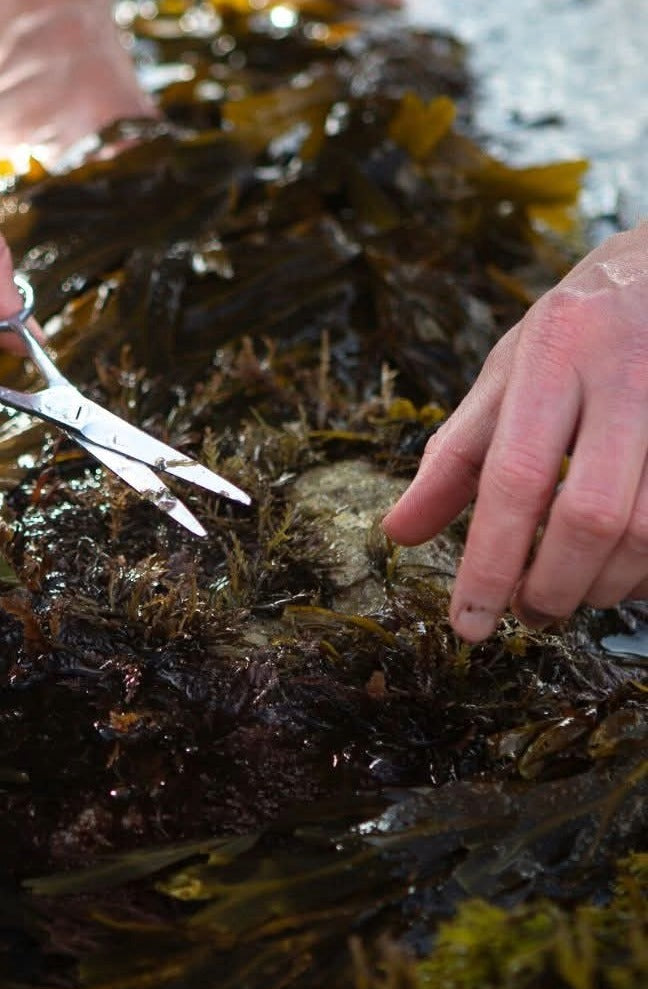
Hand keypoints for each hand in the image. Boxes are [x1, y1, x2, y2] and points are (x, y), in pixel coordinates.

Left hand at [383, 222, 647, 640]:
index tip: (468, 623)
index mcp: (556, 355)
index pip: (514, 476)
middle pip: (591, 515)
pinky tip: (622, 571)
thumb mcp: (504, 375)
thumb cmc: (576, 331)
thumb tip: (398, 534)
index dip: (489, 562)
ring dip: (605, 585)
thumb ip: (453, 456)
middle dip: (552, 585)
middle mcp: (629, 374)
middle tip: (528, 614)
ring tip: (569, 592)